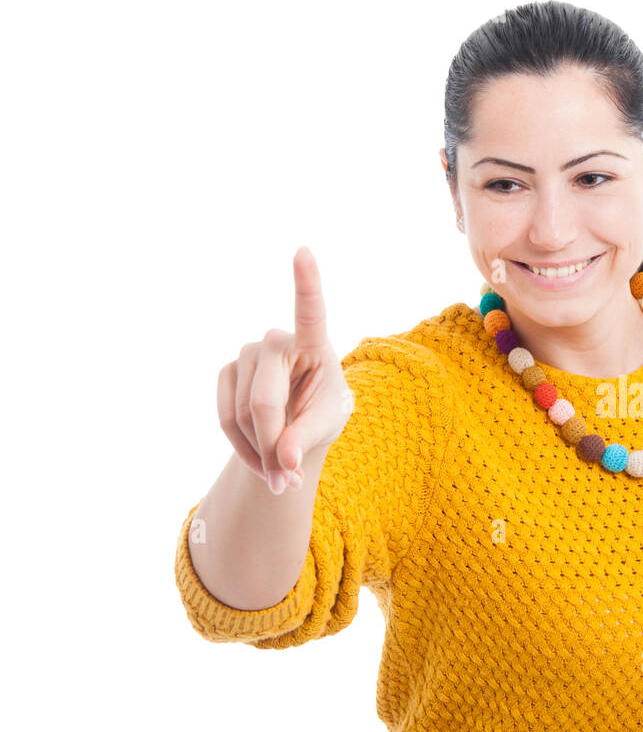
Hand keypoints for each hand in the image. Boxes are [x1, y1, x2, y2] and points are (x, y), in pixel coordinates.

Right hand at [216, 246, 354, 493]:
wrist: (298, 424)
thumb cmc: (323, 413)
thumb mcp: (327, 424)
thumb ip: (306, 441)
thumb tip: (284, 461)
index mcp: (313, 342)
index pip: (310, 311)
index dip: (306, 281)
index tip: (304, 250)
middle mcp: (275, 341)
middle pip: (265, 403)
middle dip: (275, 447)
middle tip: (289, 481)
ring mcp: (246, 355)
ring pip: (243, 416)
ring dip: (261, 453)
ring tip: (281, 472)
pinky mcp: (226, 374)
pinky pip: (225, 420)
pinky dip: (244, 449)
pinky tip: (261, 460)